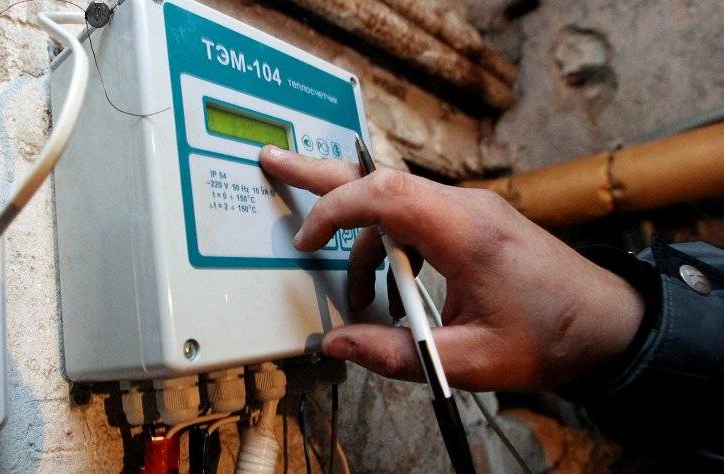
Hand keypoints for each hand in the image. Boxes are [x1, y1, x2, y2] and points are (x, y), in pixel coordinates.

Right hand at [259, 145, 644, 390]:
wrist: (608, 323)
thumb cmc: (550, 337)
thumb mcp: (470, 360)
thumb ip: (397, 354)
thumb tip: (336, 343)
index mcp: (466, 232)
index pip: (383, 194)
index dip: (334, 211)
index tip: (305, 241)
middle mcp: (465, 207)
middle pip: (379, 176)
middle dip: (320, 172)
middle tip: (273, 161)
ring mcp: (469, 209)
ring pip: (393, 202)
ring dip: (361, 243)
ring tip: (355, 299)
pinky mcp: (471, 221)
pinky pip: (415, 219)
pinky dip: (388, 247)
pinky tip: (390, 293)